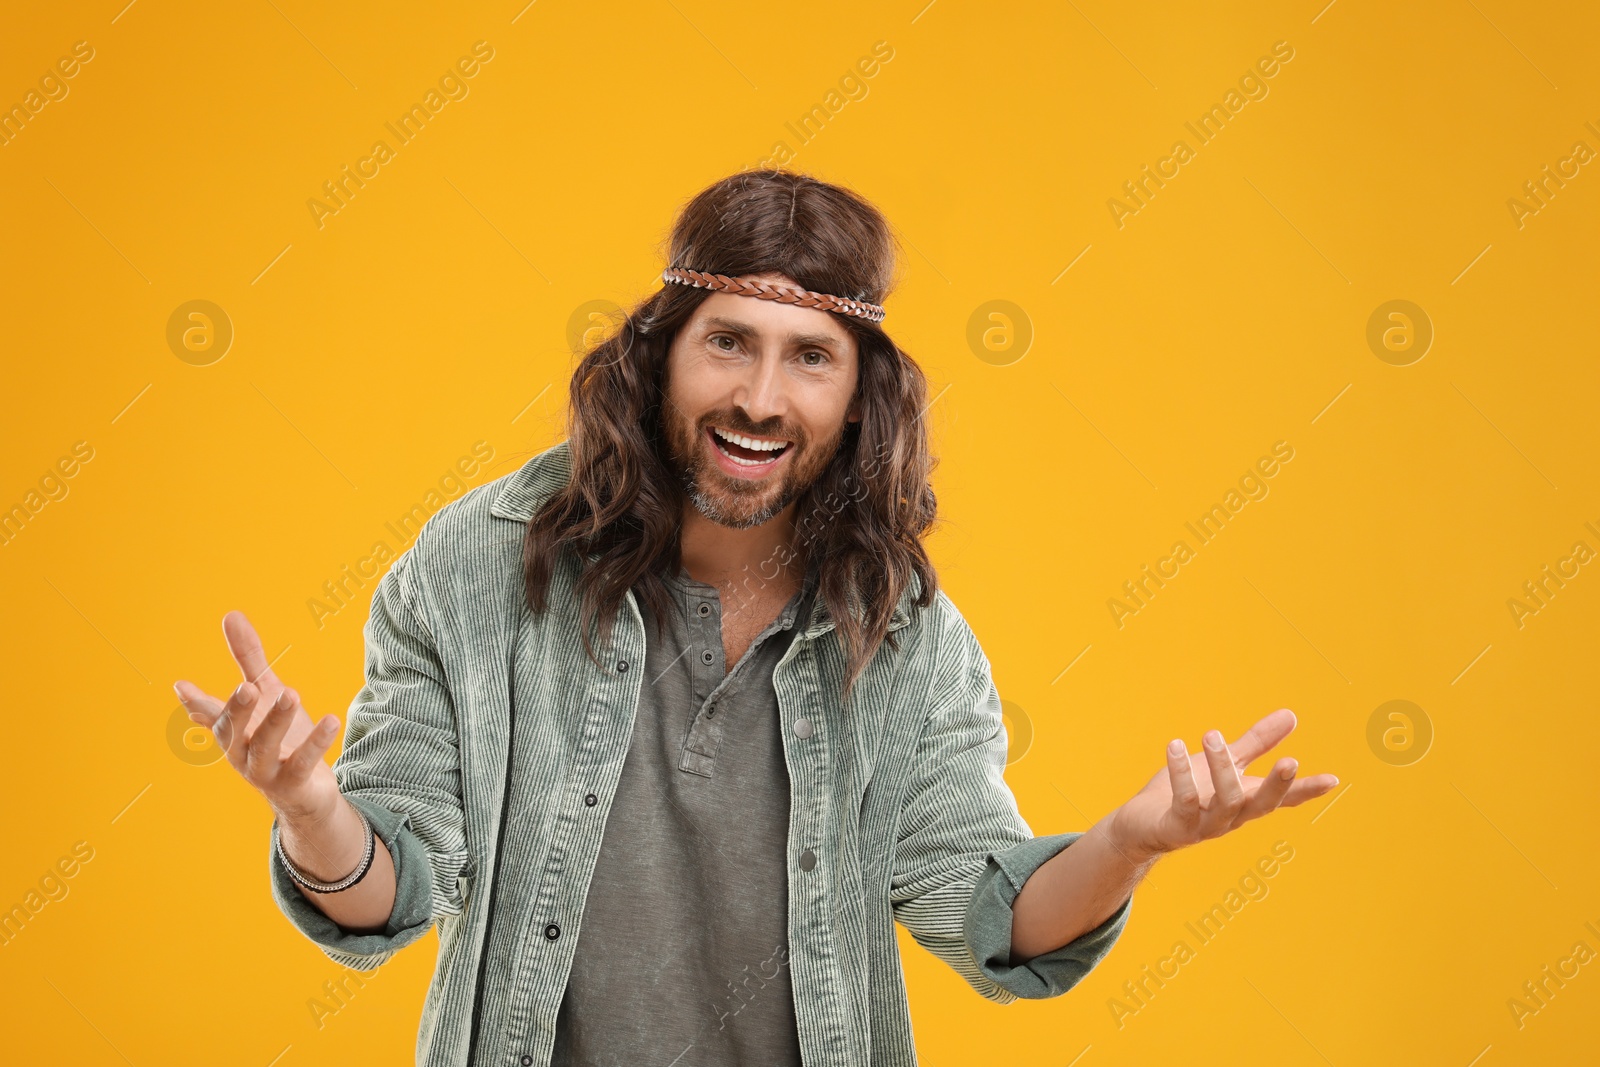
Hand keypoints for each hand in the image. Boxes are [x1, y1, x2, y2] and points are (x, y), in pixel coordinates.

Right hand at [173, 611, 343, 822]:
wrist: (306, 793)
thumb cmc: (281, 738)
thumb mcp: (268, 692)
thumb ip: (249, 659)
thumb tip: (231, 615)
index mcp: (234, 730)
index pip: (211, 713)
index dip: (196, 701)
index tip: (181, 686)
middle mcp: (242, 752)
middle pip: (231, 733)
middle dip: (236, 710)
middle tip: (246, 686)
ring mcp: (266, 771)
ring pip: (265, 746)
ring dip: (276, 720)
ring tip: (292, 693)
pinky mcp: (294, 783)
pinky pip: (303, 763)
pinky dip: (316, 743)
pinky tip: (331, 721)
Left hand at [1109, 708, 1337, 860]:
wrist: (1142, 825)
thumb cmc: (1188, 791)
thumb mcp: (1226, 763)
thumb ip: (1257, 743)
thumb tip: (1291, 716)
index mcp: (1246, 800)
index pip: (1283, 798)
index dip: (1307, 790)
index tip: (1333, 779)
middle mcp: (1232, 817)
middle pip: (1262, 805)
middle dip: (1277, 785)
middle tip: (1291, 761)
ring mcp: (1206, 825)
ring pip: (1225, 801)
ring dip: (1221, 767)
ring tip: (1211, 734)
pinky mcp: (1178, 826)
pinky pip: (1184, 801)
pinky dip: (1181, 773)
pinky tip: (1175, 746)